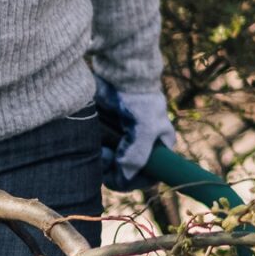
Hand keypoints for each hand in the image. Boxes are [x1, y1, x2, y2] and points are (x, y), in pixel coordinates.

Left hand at [93, 73, 176, 187]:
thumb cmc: (138, 99)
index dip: (134, 180)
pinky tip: (95, 142)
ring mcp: (123, 143)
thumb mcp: (145, 128)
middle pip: (126, 174)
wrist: (119, 74)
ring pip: (110, 167)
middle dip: (114, 171)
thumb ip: (137, 155)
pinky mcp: (106, 136)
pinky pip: (99, 154)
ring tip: (100, 147)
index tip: (120, 173)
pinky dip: (95, 153)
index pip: (149, 177)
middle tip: (106, 155)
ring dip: (102, 162)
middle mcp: (142, 148)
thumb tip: (124, 178)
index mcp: (159, 147)